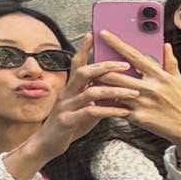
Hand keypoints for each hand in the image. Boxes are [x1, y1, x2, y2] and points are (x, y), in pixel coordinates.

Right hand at [3, 34, 131, 179]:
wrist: (47, 146)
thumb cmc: (68, 126)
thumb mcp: (83, 108)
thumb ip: (95, 97)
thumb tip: (115, 88)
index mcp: (70, 88)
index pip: (77, 63)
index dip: (84, 49)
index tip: (92, 34)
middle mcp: (67, 93)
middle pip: (84, 72)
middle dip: (106, 66)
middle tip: (126, 65)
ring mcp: (66, 107)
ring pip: (91, 92)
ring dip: (114, 90)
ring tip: (133, 92)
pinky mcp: (67, 121)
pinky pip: (91, 112)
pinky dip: (110, 111)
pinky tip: (124, 112)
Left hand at [92, 32, 180, 165]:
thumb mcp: (179, 81)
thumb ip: (170, 63)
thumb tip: (166, 46)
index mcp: (159, 75)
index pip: (134, 55)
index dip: (117, 44)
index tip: (104, 34)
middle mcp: (150, 88)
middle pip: (118, 74)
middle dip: (101, 68)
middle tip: (91, 63)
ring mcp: (143, 103)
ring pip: (114, 91)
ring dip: (102, 86)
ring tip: (93, 81)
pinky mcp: (138, 118)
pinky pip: (118, 109)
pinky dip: (109, 104)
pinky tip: (102, 101)